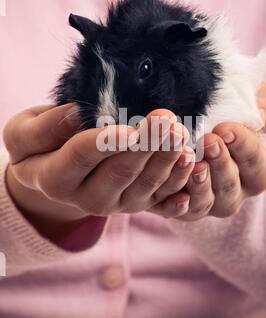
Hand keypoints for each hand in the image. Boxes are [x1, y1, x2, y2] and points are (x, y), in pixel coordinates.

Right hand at [4, 104, 194, 240]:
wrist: (55, 171)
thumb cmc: (38, 146)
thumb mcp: (22, 133)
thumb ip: (42, 128)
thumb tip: (76, 114)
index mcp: (56, 179)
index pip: (82, 157)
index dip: (106, 143)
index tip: (129, 129)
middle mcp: (88, 198)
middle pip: (121, 171)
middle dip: (146, 146)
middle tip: (166, 121)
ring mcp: (117, 203)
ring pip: (146, 184)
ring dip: (167, 160)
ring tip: (182, 135)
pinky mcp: (139, 203)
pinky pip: (162, 197)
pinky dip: (179, 182)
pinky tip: (192, 166)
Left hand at [150, 81, 265, 220]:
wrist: (187, 116)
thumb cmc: (228, 107)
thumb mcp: (255, 100)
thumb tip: (262, 118)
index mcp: (254, 171)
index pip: (256, 163)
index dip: (243, 147)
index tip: (224, 128)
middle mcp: (232, 192)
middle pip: (231, 187)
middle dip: (221, 164)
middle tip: (208, 141)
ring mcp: (205, 202)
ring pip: (206, 203)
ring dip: (200, 185)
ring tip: (192, 163)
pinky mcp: (179, 207)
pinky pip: (179, 212)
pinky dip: (177, 205)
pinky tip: (175, 192)